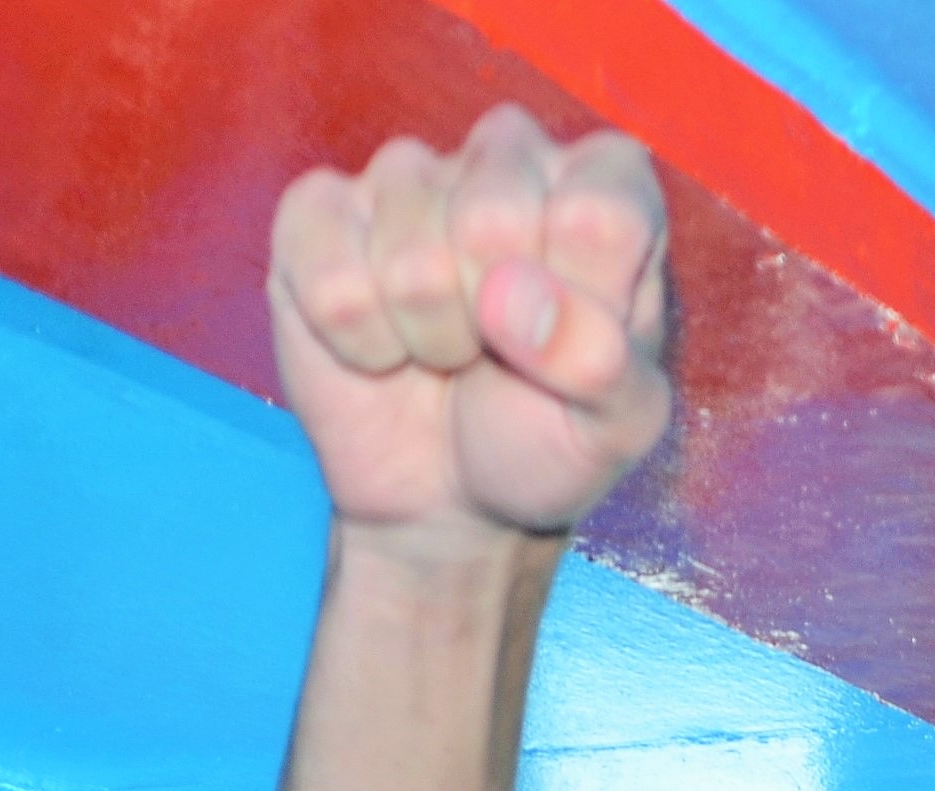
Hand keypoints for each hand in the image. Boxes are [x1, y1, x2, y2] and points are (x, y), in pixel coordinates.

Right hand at [265, 107, 671, 547]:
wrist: (448, 493)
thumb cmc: (546, 436)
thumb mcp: (616, 426)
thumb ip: (604, 363)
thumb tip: (513, 297)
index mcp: (605, 184)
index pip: (601, 215)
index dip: (579, 307)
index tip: (573, 345)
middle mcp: (507, 154)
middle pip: (494, 217)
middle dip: (493, 323)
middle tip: (499, 351)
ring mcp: (405, 173)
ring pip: (409, 256)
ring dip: (428, 338)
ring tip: (447, 351)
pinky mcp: (317, 210)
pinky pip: (328, 276)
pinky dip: (358, 340)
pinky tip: (380, 343)